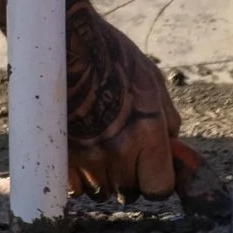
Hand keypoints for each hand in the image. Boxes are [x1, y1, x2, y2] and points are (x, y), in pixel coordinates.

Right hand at [65, 0, 200, 197]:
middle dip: (128, 176)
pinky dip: (76, 177)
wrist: (63, 40)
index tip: (149, 169)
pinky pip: (74, 186)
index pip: (160, 187)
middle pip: (130, 191)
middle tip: (118, 150)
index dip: (155, 180)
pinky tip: (76, 150)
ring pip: (101, 191)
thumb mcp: (151, 80)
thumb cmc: (110, 54)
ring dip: (101, 178)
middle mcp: (119, 151)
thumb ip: (166, 118)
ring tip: (95, 146)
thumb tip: (172, 148)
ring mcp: (87, 156)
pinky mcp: (60, 156)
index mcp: (148, 133)